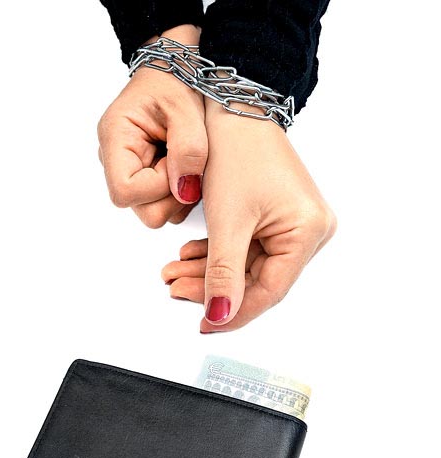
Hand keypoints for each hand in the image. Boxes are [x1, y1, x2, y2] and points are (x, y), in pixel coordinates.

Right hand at [97, 25, 207, 226]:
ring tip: (185, 162)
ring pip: (154, 213)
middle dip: (171, 195)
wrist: (175, 72)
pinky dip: (179, 194)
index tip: (177, 163)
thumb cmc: (176, 83)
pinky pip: (162, 206)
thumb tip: (184, 191)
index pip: (125, 192)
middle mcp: (114, 162)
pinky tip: (183, 168)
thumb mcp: (187, 111)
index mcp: (115, 139)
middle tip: (186, 164)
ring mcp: (127, 173)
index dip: (157, 187)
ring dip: (178, 195)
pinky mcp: (142, 180)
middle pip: (141, 210)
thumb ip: (189, 150)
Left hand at [161, 98, 336, 331]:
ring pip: (247, 265)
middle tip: (177, 291)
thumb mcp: (227, 221)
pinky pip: (247, 247)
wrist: (234, 107)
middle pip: (257, 279)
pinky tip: (190, 257)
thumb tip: (219, 316)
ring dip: (209, 272)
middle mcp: (310, 230)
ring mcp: (295, 223)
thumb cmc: (237, 151)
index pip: (270, 290)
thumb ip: (222, 274)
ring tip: (174, 275)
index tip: (205, 324)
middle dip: (213, 287)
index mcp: (308, 231)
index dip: (235, 311)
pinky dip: (217, 254)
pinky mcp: (278, 217)